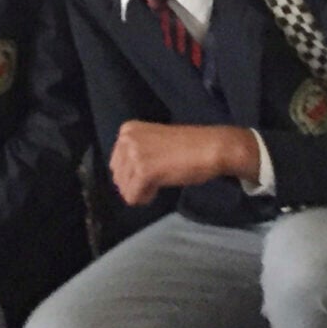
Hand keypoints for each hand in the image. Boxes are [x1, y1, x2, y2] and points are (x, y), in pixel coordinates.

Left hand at [110, 122, 253, 205]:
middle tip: (156, 179)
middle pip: (117, 177)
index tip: (153, 169)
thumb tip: (122, 177)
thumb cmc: (187, 146)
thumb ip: (135, 152)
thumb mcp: (154, 141)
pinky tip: (158, 189)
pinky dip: (146, 198)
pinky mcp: (143, 171)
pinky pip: (133, 197)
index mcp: (127, 130)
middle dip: (134, 183)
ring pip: (124, 189)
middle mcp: (126, 139)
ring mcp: (134, 155)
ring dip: (141, 191)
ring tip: (159, 182)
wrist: (210, 147)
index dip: (133, 172)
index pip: (116, 162)